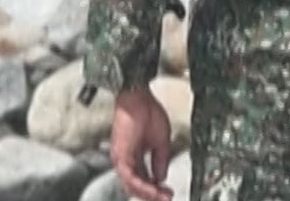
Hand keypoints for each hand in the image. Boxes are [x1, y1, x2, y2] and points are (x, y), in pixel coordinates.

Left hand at [110, 85, 174, 200]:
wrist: (139, 97)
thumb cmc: (147, 111)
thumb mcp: (161, 141)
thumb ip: (160, 161)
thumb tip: (161, 178)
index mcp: (134, 155)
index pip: (144, 179)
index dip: (156, 189)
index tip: (169, 193)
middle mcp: (125, 159)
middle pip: (136, 186)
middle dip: (152, 195)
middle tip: (166, 199)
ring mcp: (121, 157)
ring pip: (132, 185)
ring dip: (148, 194)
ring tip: (162, 197)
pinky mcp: (120, 155)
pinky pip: (130, 177)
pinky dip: (143, 186)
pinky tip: (154, 190)